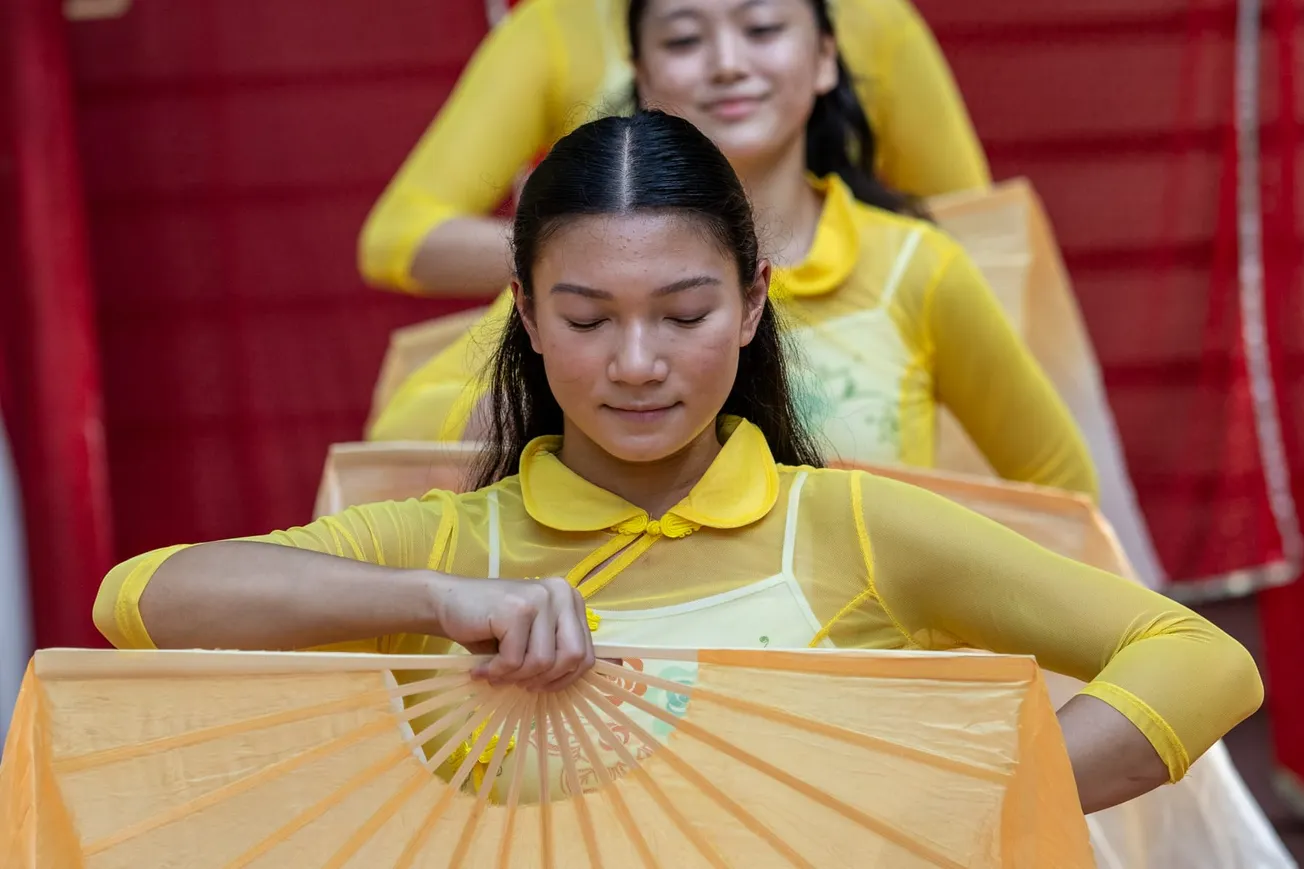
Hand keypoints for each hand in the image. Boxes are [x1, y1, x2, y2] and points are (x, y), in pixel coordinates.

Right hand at [429, 575, 594, 691]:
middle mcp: (561, 594)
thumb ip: (555, 652)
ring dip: (515, 677)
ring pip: (543, 662)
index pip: (587, 654)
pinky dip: (496, 672)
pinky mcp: (516, 610)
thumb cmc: (490, 626)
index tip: (539, 685)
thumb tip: (573, 683)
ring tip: (494, 672)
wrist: (446, 603)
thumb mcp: (532, 638)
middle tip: (517, 682)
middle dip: (544, 679)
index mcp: (571, 600)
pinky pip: (515, 661)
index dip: (564, 679)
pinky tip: (481, 669)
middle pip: (573, 657)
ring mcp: (539, 599)